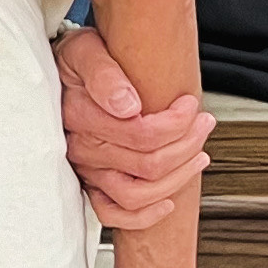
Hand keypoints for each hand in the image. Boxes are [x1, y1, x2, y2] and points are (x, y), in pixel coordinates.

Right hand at [57, 22, 211, 228]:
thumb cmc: (80, 60)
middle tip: (204, 123)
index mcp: (81, 116)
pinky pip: (111, 214)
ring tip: (199, 155)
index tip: (190, 105)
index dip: (176, 124)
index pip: (141, 134)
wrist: (63, 71)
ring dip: (177, 179)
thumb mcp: (86, 50)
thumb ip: (104, 75)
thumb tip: (126, 105)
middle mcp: (83, 148)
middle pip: (148, 164)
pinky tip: (167, 203)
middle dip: (187, 144)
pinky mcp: (90, 182)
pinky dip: (142, 217)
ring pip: (136, 194)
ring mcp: (87, 169)